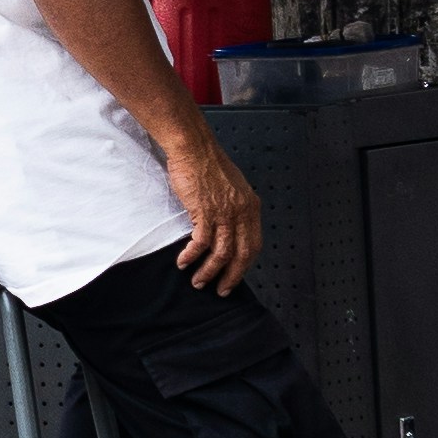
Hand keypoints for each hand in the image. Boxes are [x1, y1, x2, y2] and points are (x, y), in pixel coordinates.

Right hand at [163, 123, 262, 294]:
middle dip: (231, 276)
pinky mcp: (204, 212)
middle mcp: (241, 212)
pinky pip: (200, 243)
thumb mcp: (231, 186)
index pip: (254, 244)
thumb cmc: (207, 162)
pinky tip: (183, 262)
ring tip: (198, 281)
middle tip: (221, 290)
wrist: (193, 147)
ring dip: (209, 271)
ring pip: (221, 253)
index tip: (235, 276)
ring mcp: (224, 213)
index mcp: (250, 206)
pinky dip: (191, 256)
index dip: (245, 265)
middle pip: (242, 254)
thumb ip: (234, 206)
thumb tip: (229, 226)